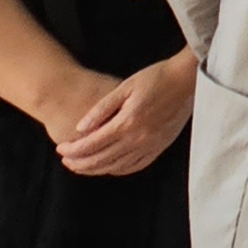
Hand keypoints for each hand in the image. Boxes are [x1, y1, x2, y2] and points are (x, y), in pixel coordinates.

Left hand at [54, 52, 193, 177]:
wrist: (186, 79)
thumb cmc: (155, 77)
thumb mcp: (125, 87)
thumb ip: (102, 109)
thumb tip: (80, 127)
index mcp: (127, 122)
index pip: (92, 144)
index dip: (73, 149)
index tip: (60, 149)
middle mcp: (138, 139)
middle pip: (102, 160)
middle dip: (80, 163)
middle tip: (66, 161)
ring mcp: (151, 145)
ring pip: (117, 166)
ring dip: (96, 169)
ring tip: (82, 166)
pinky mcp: (160, 146)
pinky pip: (136, 166)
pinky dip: (119, 169)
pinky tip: (110, 167)